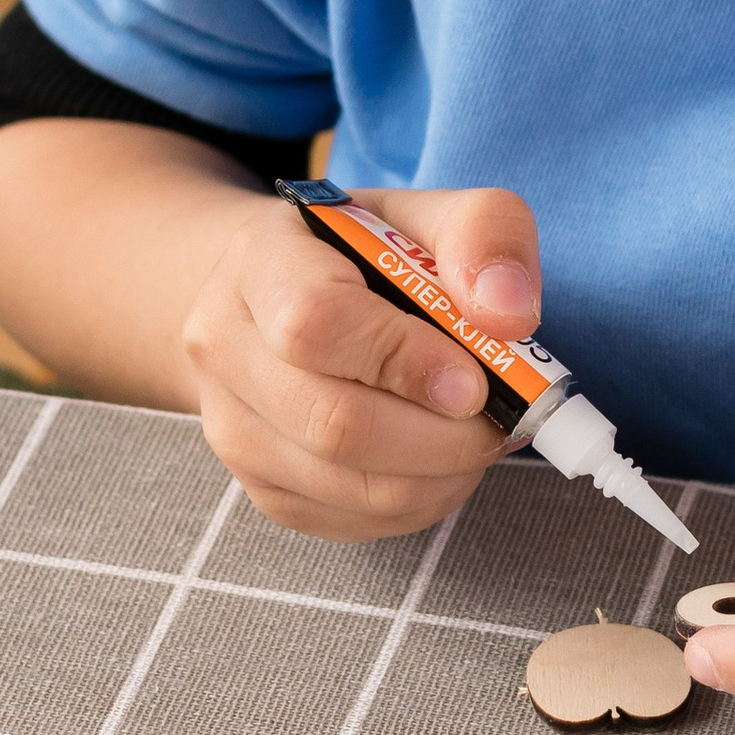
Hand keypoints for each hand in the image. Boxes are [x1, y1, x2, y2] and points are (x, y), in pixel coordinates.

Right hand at [182, 182, 543, 540]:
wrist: (277, 299)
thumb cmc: (361, 254)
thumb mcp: (426, 214)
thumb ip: (483, 235)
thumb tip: (511, 314)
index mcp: (258, 262)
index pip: (315, 322)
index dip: (405, 360)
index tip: (473, 377)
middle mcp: (223, 350)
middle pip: (334, 424)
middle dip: (443, 436)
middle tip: (498, 416)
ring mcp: (233, 430)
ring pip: (352, 486)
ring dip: (443, 474)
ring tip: (476, 433)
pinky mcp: (263, 490)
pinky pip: (356, 520)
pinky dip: (422, 501)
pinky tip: (438, 459)